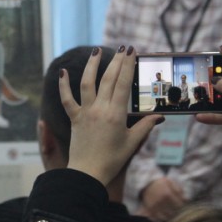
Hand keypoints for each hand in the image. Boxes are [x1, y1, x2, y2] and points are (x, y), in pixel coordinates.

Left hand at [61, 47, 161, 185]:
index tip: (131, 52)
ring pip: (87, 83)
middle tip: (122, 47)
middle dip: (116, 61)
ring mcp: (85, 113)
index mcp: (116, 114)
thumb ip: (145, 127)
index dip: (128, 66)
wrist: (88, 173)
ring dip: (92, 65)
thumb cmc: (112, 160)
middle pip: (108, 79)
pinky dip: (63, 85)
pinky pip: (67, 100)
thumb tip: (158, 116)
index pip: (123, 84)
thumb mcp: (132, 143)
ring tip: (97, 51)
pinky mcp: (74, 119)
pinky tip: (63, 72)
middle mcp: (99, 109)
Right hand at [139, 176, 185, 221]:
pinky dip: (162, 220)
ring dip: (170, 217)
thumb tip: (187, 200)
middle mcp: (160, 201)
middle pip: (173, 213)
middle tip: (179, 212)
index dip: (183, 207)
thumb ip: (179, 190)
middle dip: (177, 213)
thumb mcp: (170, 182)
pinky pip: (157, 219)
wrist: (146, 183)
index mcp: (167, 194)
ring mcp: (154, 206)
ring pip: (166, 217)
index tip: (184, 207)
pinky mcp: (150, 210)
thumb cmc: (161, 183)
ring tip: (172, 214)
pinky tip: (165, 216)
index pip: (179, 205)